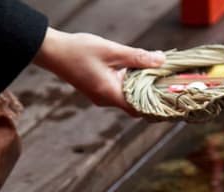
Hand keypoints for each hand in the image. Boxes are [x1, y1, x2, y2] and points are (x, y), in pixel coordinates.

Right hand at [33, 28, 163, 114]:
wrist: (53, 52)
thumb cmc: (80, 51)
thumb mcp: (112, 51)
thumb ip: (138, 57)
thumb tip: (161, 60)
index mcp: (109, 94)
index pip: (139, 109)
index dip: (156, 105)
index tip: (170, 96)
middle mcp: (105, 100)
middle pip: (134, 104)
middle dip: (151, 94)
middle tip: (167, 80)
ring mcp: (100, 96)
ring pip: (126, 96)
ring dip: (140, 86)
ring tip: (155, 71)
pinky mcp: (96, 89)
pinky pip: (118, 90)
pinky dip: (129, 82)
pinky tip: (136, 68)